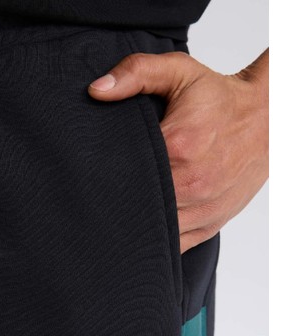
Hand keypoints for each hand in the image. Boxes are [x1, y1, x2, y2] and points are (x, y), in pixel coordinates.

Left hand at [88, 50, 268, 252]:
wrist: (267, 122)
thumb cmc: (221, 99)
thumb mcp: (179, 72)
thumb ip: (136, 73)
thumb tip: (97, 90)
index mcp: (180, 146)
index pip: (126, 172)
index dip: (103, 177)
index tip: (89, 174)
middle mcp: (192, 184)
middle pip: (136, 206)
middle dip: (114, 204)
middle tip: (94, 199)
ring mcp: (201, 210)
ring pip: (153, 231)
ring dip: (133, 226)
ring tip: (116, 214)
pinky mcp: (208, 225)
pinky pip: (173, 245)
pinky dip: (155, 239)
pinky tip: (141, 229)